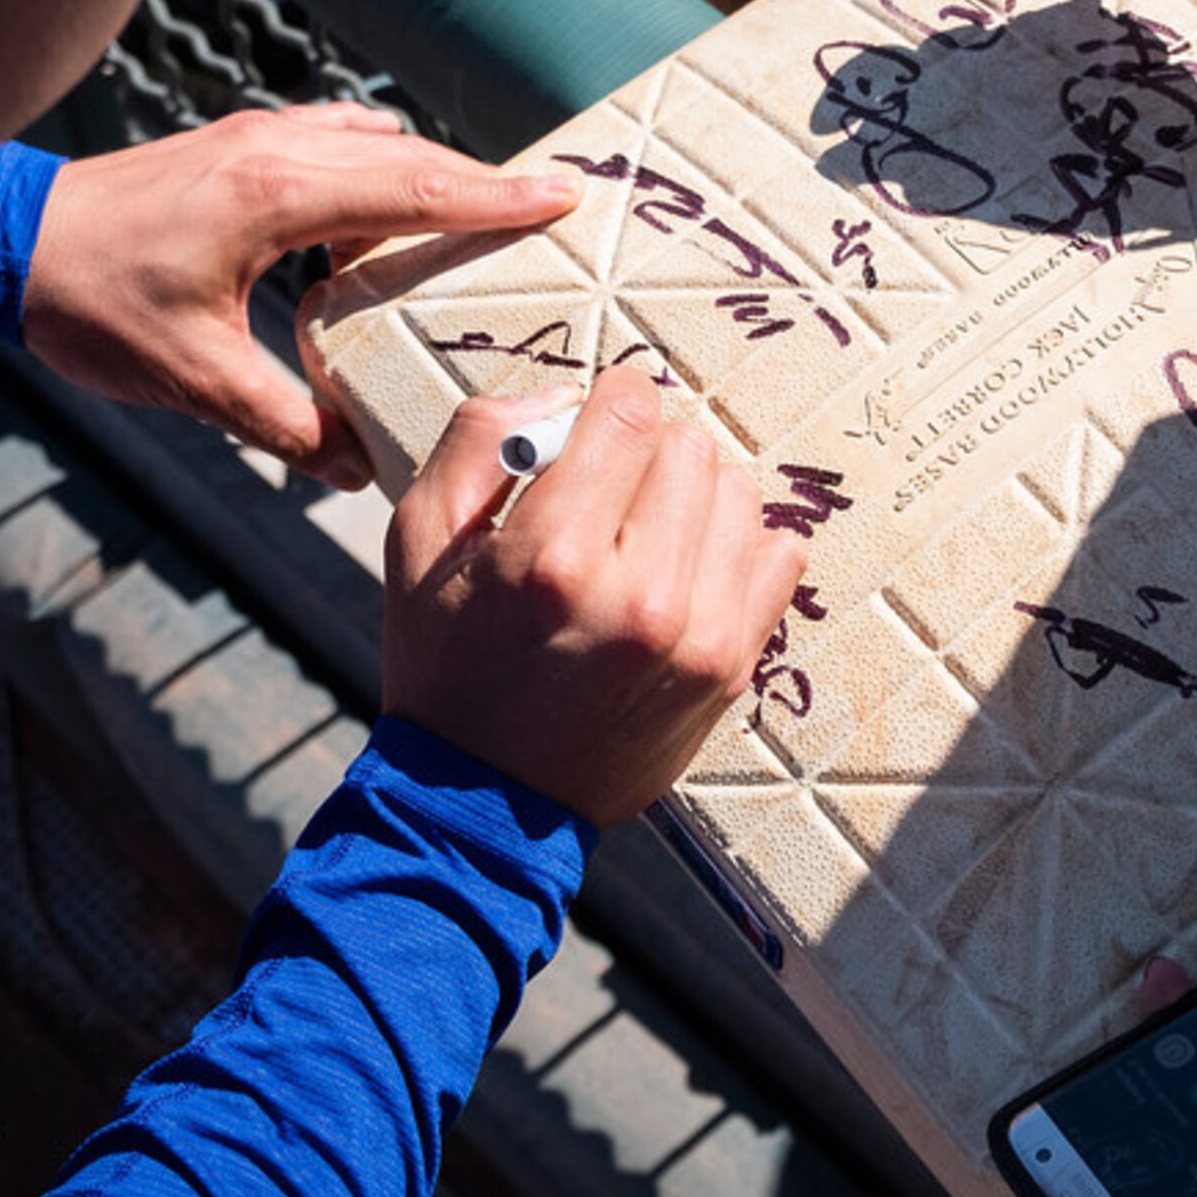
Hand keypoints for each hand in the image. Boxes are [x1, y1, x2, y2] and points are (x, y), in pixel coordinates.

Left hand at [23, 107, 580, 490]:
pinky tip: (388, 204)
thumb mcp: (194, 380)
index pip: (415, 189)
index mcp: (277, 197)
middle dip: (485, 182)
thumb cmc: (91, 305)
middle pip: (410, 159)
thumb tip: (355, 472)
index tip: (564, 196)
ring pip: (372, 147)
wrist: (6, 243)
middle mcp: (275, 150)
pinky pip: (332, 144)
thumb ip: (284, 427)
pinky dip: (377, 168)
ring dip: (431, 175)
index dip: (495, 197)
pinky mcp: (234, 146)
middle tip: (555, 205)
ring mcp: (254, 139)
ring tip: (485, 213)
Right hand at [379, 365, 809, 824]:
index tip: (596, 420)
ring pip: (739, 493)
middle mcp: (636, 595)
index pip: (629, 412)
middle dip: (646, 452)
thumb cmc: (446, 661)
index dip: (610, 398)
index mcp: (552, 556)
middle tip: (607, 492)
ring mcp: (696, 637)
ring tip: (646, 532)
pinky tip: (689, 567)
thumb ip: (480, 440)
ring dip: (694, 495)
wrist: (484, 800)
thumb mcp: (416, 538)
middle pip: (689, 447)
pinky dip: (740, 545)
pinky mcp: (731, 669)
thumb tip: (567, 396)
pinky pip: (779, 556)